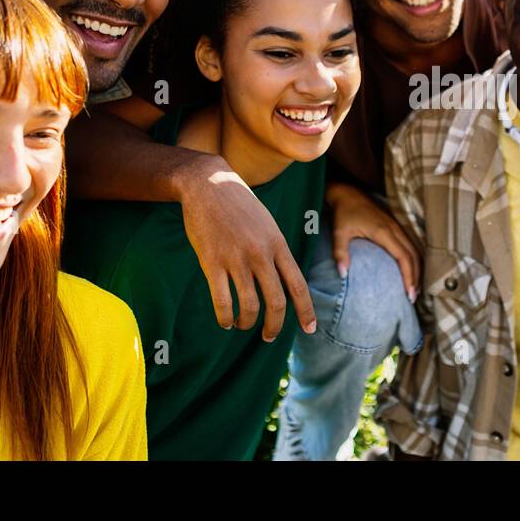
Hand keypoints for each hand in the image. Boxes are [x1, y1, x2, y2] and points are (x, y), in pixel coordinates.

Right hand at [177, 157, 316, 339]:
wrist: (208, 183)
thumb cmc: (239, 205)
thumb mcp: (267, 224)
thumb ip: (276, 252)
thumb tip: (282, 283)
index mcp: (278, 244)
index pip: (298, 285)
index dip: (306, 311)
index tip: (311, 329)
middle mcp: (261, 254)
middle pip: (276, 302)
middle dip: (274, 326)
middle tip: (269, 336)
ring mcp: (236, 258)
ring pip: (249, 306)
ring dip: (247, 323)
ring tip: (242, 325)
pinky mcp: (212, 261)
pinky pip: (222, 301)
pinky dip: (225, 317)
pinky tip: (225, 321)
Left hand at [327, 183, 420, 301]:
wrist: (348, 193)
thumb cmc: (344, 213)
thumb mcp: (339, 233)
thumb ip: (340, 253)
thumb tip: (342, 274)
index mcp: (384, 232)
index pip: (403, 257)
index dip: (409, 276)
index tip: (409, 293)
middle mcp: (395, 229)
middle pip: (414, 256)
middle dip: (416, 277)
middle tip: (413, 297)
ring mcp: (398, 226)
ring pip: (415, 250)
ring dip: (418, 268)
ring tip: (415, 288)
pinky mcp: (397, 226)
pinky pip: (411, 245)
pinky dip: (415, 259)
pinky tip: (412, 270)